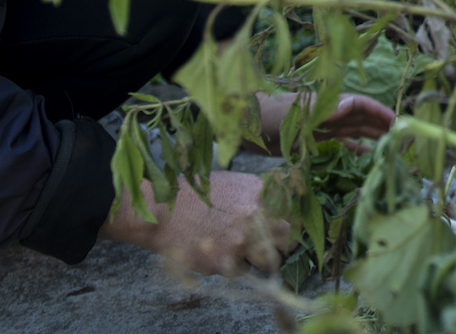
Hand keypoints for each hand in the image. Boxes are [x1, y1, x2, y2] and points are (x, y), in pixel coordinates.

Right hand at [99, 171, 292, 274]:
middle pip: (289, 240)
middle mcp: (254, 216)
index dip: (293, 225)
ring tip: (242, 250)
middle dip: (283, 245)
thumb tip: (284, 208)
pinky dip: (234, 266)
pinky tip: (218, 251)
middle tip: (272, 246)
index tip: (290, 230)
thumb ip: (260, 196)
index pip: (293, 213)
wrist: (161, 211)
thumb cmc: (196, 194)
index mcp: (259, 192)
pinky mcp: (224, 263)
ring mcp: (240, 242)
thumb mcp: (234, 184)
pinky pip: (242, 272)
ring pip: (269, 262)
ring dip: (260, 260)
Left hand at [254, 91, 395, 153]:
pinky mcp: (314, 139)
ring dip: (373, 137)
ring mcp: (322, 126)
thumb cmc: (267, 115)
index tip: (398, 123)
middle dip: (382, 125)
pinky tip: (366, 157)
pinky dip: (354, 149)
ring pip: (355, 130)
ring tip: (391, 148)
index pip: (361, 105)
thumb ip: (324, 109)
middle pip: (362, 117)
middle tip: (402, 139)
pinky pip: (340, 143)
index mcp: (328, 103)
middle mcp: (329, 113)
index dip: (380, 112)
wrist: (244, 125)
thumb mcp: (296, 113)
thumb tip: (354, 103)